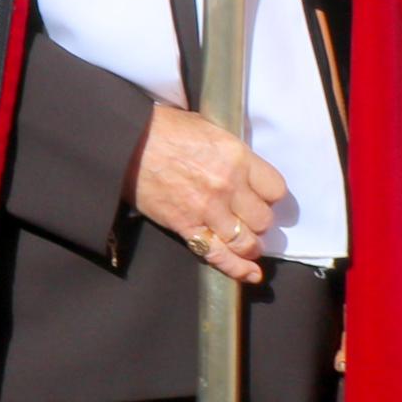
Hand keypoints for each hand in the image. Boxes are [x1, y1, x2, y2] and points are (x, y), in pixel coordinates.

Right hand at [132, 104, 286, 287]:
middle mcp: (227, 185)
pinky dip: (237, 269)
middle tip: (248, 218)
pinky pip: (220, 255)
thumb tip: (246, 170)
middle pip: (263, 219)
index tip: (262, 198)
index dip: (270, 196)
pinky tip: (250, 273)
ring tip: (246, 243)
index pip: (275, 189)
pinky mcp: (186, 226)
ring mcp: (207, 209)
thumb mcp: (207, 128)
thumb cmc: (162, 128)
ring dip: (249, 245)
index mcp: (236, 156)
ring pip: (247, 242)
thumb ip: (231, 152)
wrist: (125, 140)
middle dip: (258, 222)